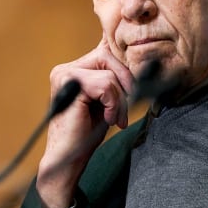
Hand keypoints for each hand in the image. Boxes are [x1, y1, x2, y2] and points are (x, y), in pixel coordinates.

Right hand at [36, 38, 134, 207]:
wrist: (68, 158)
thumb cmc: (87, 132)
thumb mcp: (107, 102)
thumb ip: (116, 81)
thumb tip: (142, 62)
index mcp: (75, 69)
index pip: (105, 49)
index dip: (121, 62)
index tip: (130, 84)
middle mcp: (66, 68)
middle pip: (110, 57)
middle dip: (125, 85)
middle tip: (123, 112)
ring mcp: (65, 74)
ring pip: (111, 75)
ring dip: (119, 101)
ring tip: (114, 119)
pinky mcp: (70, 84)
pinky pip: (107, 85)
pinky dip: (113, 105)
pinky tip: (107, 119)